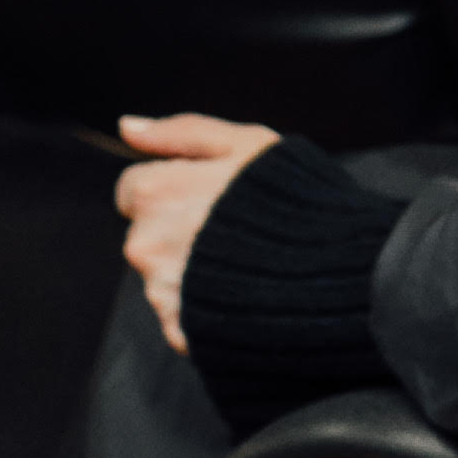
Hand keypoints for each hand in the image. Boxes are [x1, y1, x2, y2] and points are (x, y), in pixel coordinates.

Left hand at [115, 113, 278, 351]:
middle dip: (179, 230)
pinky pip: (181, 317)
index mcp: (154, 193)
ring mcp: (161, 292)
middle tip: (234, 228)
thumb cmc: (290, 199)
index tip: (210, 194)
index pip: (133, 189)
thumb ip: (179, 132)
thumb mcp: (243, 143)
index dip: (174, 187)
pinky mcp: (182, 331)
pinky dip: (203, 308)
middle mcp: (145, 245)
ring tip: (246, 262)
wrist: (330, 271)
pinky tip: (242, 294)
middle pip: (147, 234)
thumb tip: (126, 126)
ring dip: (192, 270)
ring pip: (163, 276)